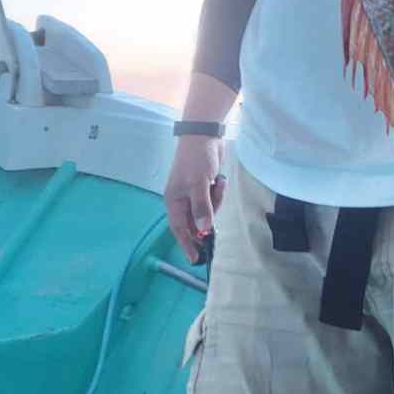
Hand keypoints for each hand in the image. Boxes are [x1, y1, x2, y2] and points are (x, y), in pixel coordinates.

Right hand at [164, 134, 225, 261]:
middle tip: (216, 204)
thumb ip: (202, 207)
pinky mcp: (206, 187)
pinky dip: (219, 192)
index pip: (180, 228)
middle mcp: (183, 200)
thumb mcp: (199, 184)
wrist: (205, 135)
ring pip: (208, 211)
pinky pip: (214, 199)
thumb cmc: (196, 159)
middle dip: (208, 217)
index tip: (196, 259)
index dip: (187, 244)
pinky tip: (219, 180)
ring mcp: (195, 193)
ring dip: (216, 201)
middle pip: (197, 221)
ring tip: (217, 184)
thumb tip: (204, 231)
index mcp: (174, 201)